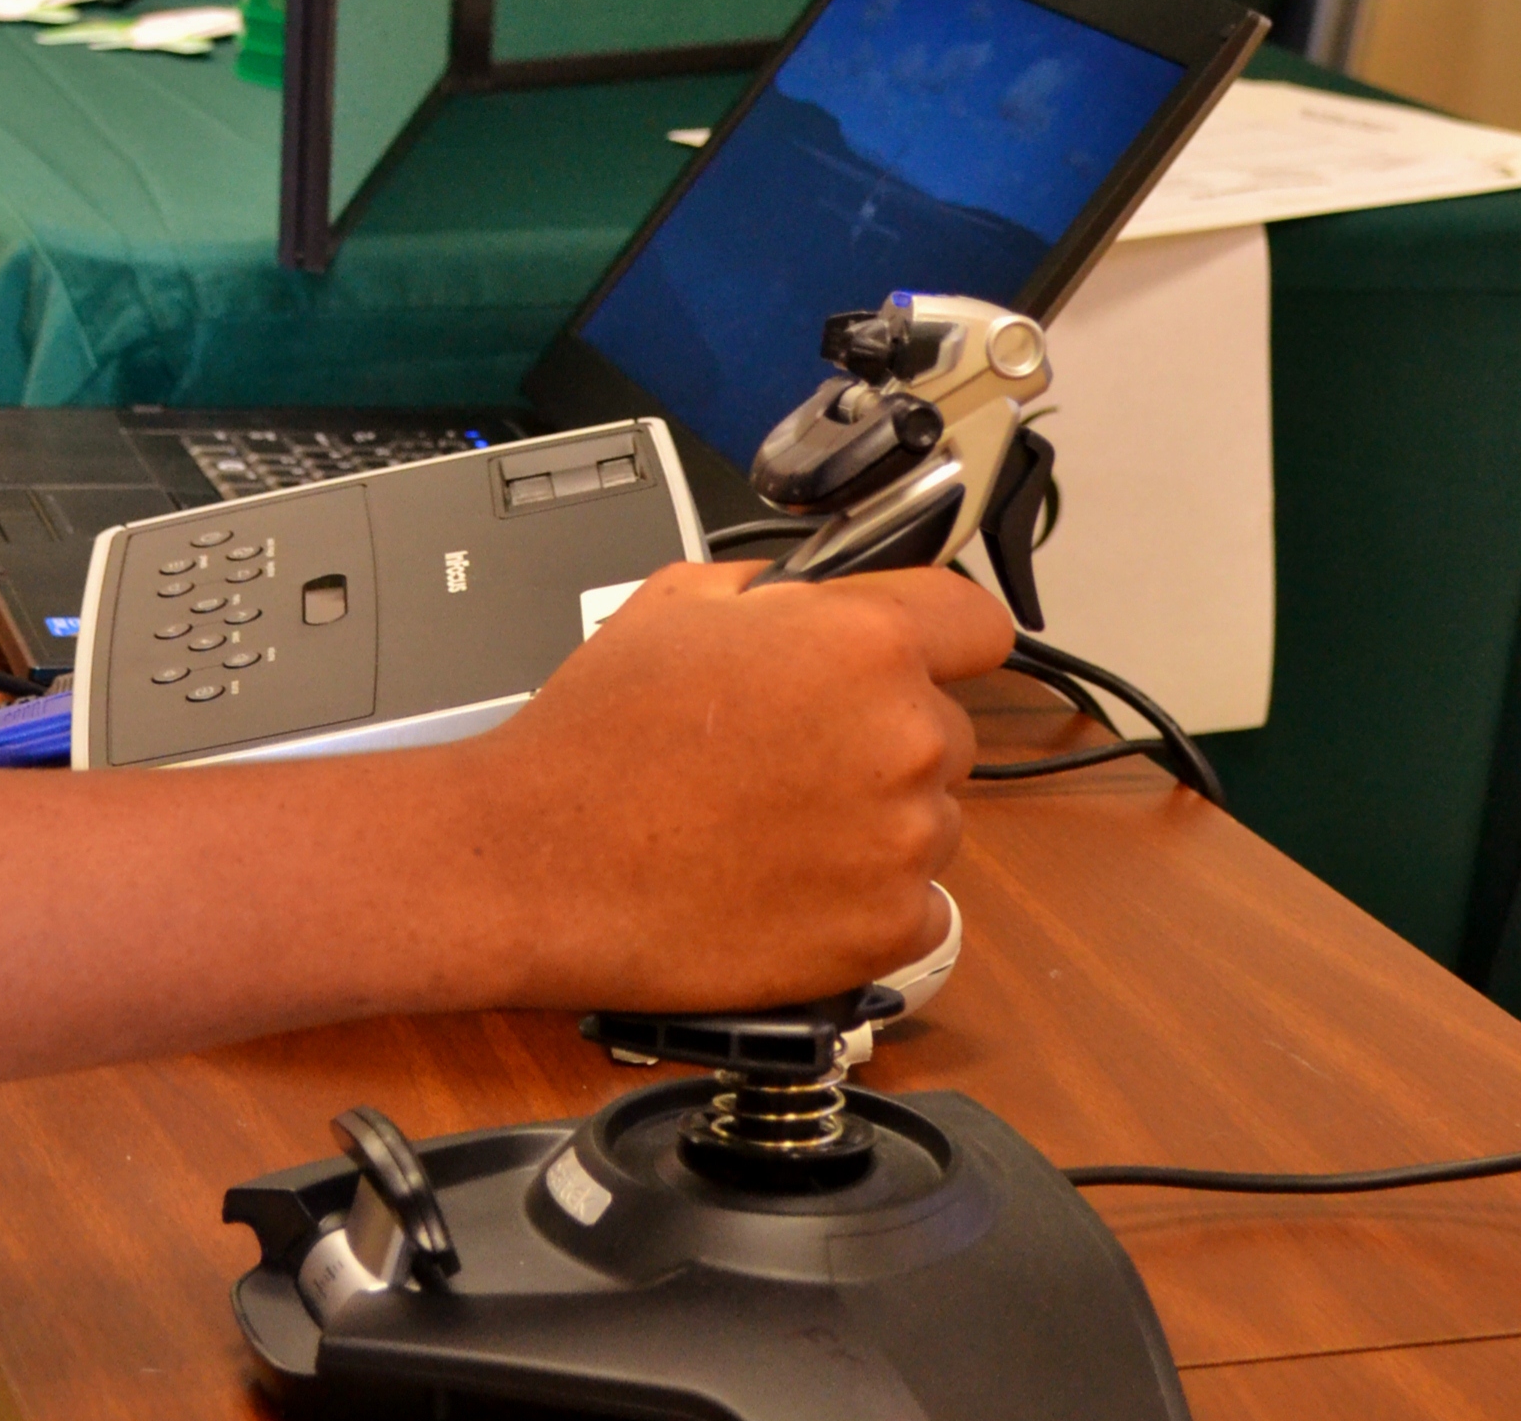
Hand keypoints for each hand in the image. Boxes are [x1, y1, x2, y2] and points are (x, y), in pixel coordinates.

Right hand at [465, 562, 1011, 1015]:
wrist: (541, 861)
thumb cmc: (598, 736)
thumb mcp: (677, 601)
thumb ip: (773, 588)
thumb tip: (806, 597)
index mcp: (863, 641)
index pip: (979, 621)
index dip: (949, 634)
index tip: (933, 655)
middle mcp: (902, 737)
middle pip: (948, 728)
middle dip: (886, 736)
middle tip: (798, 755)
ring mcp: (902, 842)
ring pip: (932, 819)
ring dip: (878, 821)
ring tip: (775, 826)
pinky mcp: (887, 931)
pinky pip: (919, 907)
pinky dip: (869, 901)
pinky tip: (790, 885)